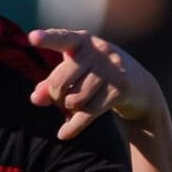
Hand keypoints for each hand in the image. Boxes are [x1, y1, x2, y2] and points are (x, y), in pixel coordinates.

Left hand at [27, 29, 165, 139]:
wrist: (139, 86)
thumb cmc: (95, 74)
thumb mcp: (73, 72)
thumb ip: (49, 83)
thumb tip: (35, 99)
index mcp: (81, 40)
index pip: (61, 38)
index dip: (47, 39)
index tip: (32, 37)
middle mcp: (97, 51)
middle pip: (59, 83)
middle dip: (55, 97)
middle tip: (61, 99)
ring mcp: (112, 69)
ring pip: (73, 100)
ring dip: (69, 109)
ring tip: (74, 105)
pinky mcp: (121, 89)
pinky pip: (88, 113)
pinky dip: (73, 126)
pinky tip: (64, 134)